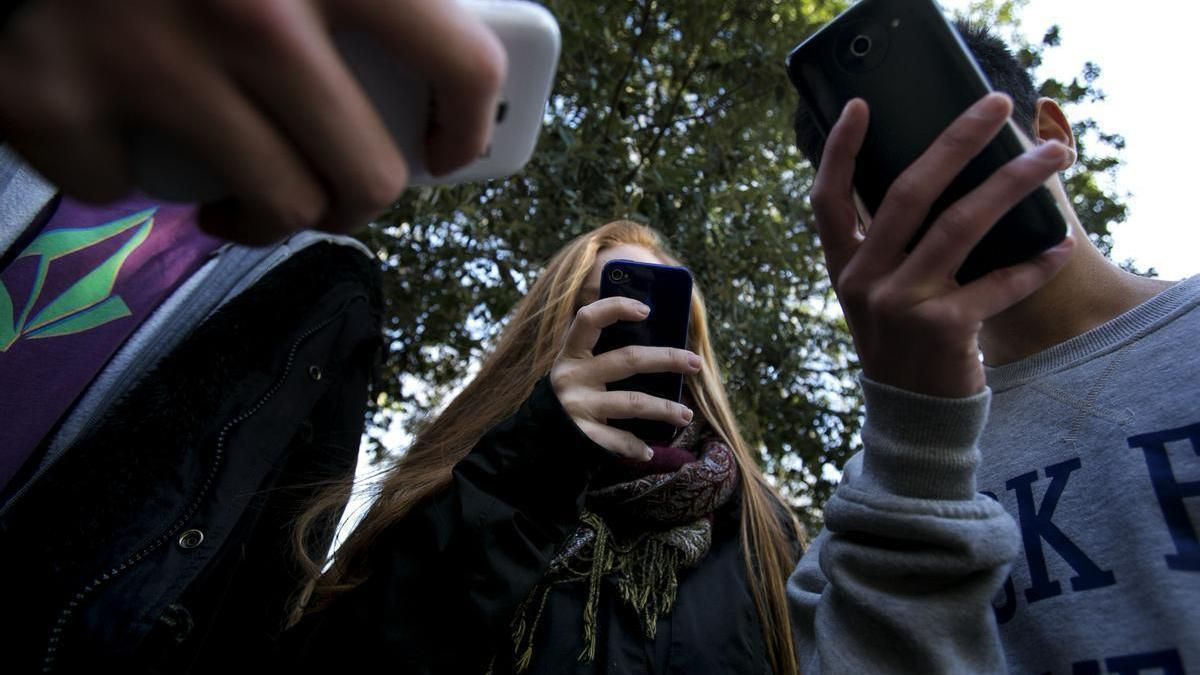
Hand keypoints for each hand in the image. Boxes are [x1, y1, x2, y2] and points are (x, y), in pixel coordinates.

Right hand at [0, 0, 505, 243]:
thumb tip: (446, 33)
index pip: (464, 64)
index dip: (468, 128)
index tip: (447, 150)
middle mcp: (254, 8)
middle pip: (367, 176)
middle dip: (354, 197)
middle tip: (332, 184)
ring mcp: (149, 55)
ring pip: (271, 208)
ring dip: (262, 212)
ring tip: (242, 182)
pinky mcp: (54, 95)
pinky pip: (122, 188)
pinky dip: (124, 169)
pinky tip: (121, 125)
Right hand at [550, 297, 700, 460]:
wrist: (533, 437)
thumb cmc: (571, 394)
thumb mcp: (577, 368)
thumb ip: (603, 353)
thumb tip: (655, 337)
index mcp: (571, 353)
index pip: (589, 318)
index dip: (616, 308)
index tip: (647, 310)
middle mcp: (572, 376)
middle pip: (627, 359)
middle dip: (667, 359)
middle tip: (696, 363)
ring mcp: (577, 406)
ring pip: (632, 402)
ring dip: (664, 408)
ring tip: (686, 415)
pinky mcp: (581, 433)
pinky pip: (617, 439)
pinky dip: (635, 446)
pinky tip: (648, 451)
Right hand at [811, 93, 1074, 397]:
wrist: (913, 417)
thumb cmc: (903, 342)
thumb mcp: (876, 295)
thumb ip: (887, 247)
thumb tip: (939, 178)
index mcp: (844, 267)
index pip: (828, 200)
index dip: (840, 150)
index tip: (860, 104)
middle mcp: (865, 281)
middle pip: (907, 194)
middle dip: (954, 141)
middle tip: (993, 105)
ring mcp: (901, 305)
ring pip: (960, 225)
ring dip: (1010, 184)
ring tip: (1049, 156)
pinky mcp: (943, 329)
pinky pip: (998, 283)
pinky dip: (1033, 264)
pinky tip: (1057, 246)